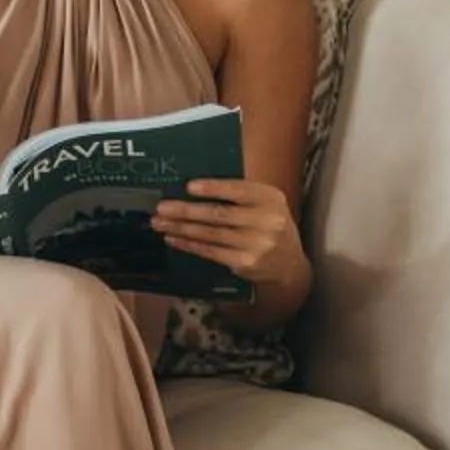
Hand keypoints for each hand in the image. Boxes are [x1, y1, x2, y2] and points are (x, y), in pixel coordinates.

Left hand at [152, 179, 301, 293]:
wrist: (290, 262)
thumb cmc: (269, 224)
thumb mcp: (265, 203)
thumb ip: (240, 194)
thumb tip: (194, 188)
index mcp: (270, 198)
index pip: (238, 190)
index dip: (213, 188)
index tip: (188, 187)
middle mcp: (266, 221)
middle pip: (219, 214)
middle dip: (186, 211)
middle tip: (162, 207)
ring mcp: (256, 244)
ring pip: (210, 234)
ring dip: (181, 228)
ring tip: (160, 223)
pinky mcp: (244, 263)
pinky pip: (210, 251)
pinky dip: (189, 244)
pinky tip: (174, 238)